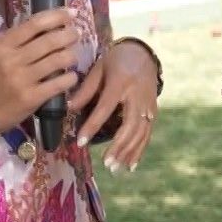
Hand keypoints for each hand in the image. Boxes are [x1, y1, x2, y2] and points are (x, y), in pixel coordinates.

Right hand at [0, 9, 79, 140]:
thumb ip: (19, 40)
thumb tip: (50, 24)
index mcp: (3, 44)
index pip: (35, 23)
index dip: (57, 16)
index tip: (72, 13)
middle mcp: (12, 59)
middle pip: (50, 40)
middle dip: (69, 35)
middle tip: (76, 34)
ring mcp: (22, 79)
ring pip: (58, 60)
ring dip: (71, 56)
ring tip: (72, 57)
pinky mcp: (31, 98)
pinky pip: (59, 83)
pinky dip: (70, 78)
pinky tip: (71, 77)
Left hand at [67, 40, 158, 169]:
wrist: (143, 53)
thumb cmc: (116, 60)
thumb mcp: (98, 69)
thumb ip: (86, 90)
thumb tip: (68, 108)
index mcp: (120, 82)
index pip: (105, 108)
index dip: (92, 126)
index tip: (79, 142)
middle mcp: (137, 95)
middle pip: (129, 125)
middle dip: (118, 146)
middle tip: (105, 163)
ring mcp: (148, 104)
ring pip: (140, 133)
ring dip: (128, 152)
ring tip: (114, 168)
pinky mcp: (153, 111)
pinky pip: (147, 134)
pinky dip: (139, 150)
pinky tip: (130, 165)